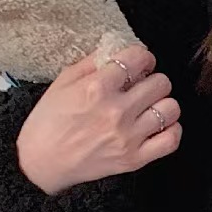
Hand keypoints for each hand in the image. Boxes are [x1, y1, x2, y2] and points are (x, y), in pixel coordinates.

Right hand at [16, 43, 181, 195]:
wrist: (41, 163)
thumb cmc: (49, 121)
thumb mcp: (63, 82)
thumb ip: (93, 63)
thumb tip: (118, 49)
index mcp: (97, 88)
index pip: (138, 58)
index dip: (143, 57)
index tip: (140, 63)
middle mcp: (116, 111)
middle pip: (161, 83)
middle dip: (153, 80)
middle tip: (143, 86)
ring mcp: (128, 137)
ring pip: (171, 109)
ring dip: (163, 104)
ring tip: (150, 106)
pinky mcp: (134, 159)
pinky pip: (171, 140)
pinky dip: (171, 130)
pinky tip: (158, 126)